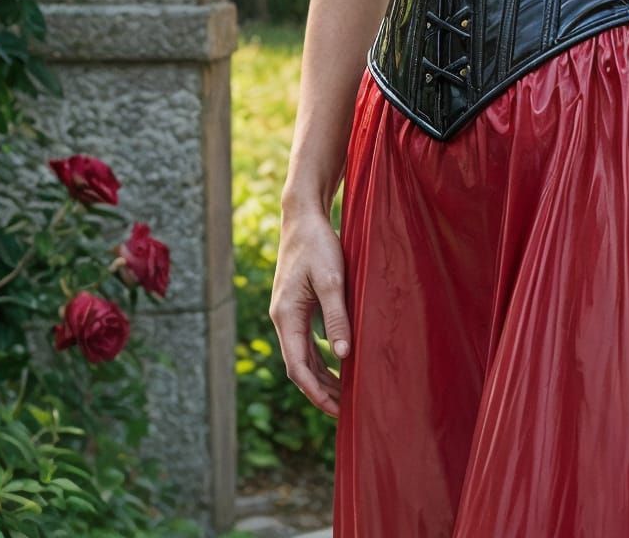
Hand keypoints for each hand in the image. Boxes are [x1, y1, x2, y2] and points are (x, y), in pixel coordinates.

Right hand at [269, 210, 351, 417]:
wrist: (304, 216)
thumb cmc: (318, 244)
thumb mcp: (331, 279)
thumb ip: (336, 316)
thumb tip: (342, 355)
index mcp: (286, 316)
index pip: (297, 367)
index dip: (316, 392)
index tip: (337, 410)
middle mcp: (283, 319)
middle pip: (298, 367)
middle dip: (320, 390)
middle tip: (346, 410)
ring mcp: (288, 313)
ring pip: (302, 355)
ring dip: (320, 376)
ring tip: (344, 394)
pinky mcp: (297, 305)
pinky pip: (306, 341)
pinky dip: (320, 357)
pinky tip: (338, 362)